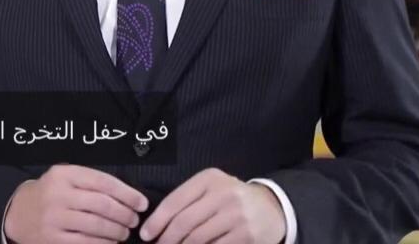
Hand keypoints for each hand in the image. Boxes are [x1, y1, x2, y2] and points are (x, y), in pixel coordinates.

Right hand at [3, 164, 148, 243]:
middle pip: (102, 204)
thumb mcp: (65, 179)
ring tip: (124, 232)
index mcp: (63, 174)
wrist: (18, 213)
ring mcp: (54, 218)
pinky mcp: (52, 238)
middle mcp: (57, 194)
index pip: (103, 181)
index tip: (141, 203)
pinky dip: (103, 243)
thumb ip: (91, 183)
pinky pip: (85, 242)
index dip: (127, 193)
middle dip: (124, 214)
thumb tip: (129, 198)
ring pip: (96, 225)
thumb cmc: (50, 195)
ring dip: (117, 231)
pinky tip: (111, 242)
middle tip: (134, 220)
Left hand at [140, 169, 284, 243]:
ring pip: (197, 238)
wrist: (271, 207)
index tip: (146, 235)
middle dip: (167, 239)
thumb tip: (158, 225)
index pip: (175, 201)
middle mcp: (223, 194)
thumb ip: (187, 200)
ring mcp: (237, 215)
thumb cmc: (231, 198)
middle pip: (184, 222)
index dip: (157, 221)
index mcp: (209, 179)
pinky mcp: (247, 235)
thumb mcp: (210, 188)